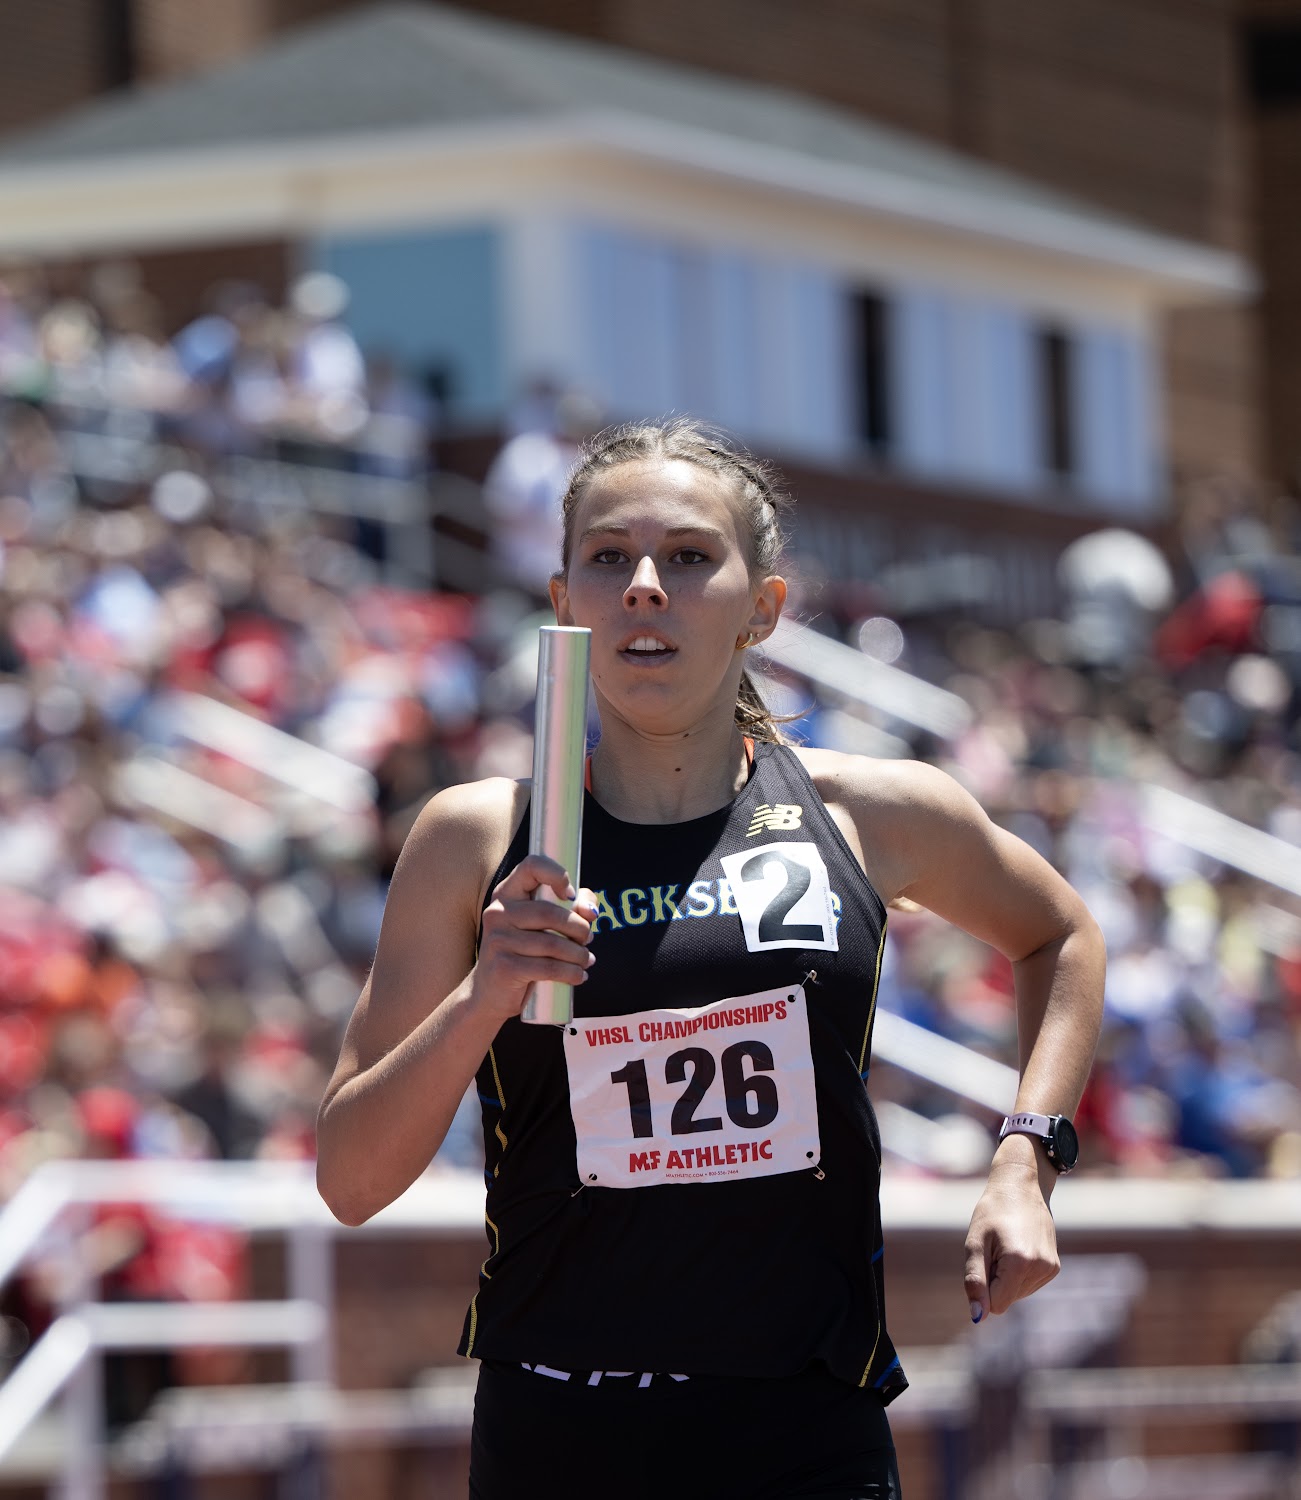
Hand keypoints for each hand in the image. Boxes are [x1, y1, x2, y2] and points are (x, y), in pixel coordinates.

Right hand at [470, 855, 596, 1022]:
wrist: (490, 994)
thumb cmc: (523, 954)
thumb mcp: (542, 927)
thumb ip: (571, 909)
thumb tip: (591, 910)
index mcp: (506, 894)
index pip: (531, 866)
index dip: (557, 874)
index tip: (570, 895)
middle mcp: (497, 913)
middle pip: (550, 912)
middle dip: (579, 928)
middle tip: (588, 939)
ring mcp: (498, 940)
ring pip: (553, 943)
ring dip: (579, 954)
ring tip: (586, 960)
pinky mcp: (505, 967)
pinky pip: (549, 968)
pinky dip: (571, 973)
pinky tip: (578, 976)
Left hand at [963, 1152, 1059, 1323]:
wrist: (1021, 1187)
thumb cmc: (992, 1213)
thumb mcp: (974, 1243)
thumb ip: (975, 1281)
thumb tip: (977, 1317)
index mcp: (1020, 1263)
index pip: (996, 1305)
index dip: (983, 1289)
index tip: (983, 1261)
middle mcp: (1040, 1269)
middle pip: (1006, 1300)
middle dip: (994, 1280)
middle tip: (994, 1249)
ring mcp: (1050, 1269)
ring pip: (1016, 1294)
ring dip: (1005, 1277)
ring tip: (1005, 1246)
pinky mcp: (1054, 1268)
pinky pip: (1027, 1285)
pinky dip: (1017, 1273)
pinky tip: (1017, 1247)